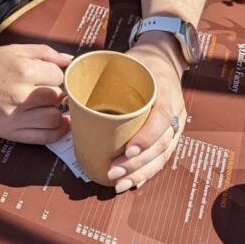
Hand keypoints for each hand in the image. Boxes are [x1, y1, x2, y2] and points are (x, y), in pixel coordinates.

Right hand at [0, 44, 72, 143]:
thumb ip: (43, 52)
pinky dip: (55, 133)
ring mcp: (16, 115)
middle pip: (58, 97)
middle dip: (58, 94)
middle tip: (50, 93)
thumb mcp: (12, 50)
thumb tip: (69, 59)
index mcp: (23, 69)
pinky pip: (42, 137)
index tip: (49, 77)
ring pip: (54, 118)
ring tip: (51, 108)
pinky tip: (57, 126)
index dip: (56, 76)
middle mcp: (21, 93)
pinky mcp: (10, 132)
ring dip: (57, 114)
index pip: (58, 75)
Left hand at [105, 38, 186, 192]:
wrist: (163, 59)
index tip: (128, 151)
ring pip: (162, 156)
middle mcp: (174, 113)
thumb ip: (106, 76)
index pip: (160, 120)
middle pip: (160, 145)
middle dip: (137, 164)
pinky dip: (148, 172)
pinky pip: (162, 157)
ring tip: (120, 184)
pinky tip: (134, 183)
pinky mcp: (170, 134)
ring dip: (141, 173)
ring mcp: (175, 125)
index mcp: (165, 93)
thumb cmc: (140, 62)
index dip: (146, 138)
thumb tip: (69, 90)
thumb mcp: (128, 62)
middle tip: (114, 173)